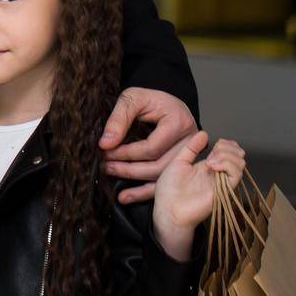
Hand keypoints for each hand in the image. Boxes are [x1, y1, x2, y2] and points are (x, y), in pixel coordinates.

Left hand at [100, 87, 197, 203]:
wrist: (165, 103)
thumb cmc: (149, 99)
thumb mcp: (132, 98)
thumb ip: (118, 119)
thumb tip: (105, 144)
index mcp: (179, 122)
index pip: (152, 147)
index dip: (127, 153)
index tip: (106, 152)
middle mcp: (190, 142)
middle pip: (159, 166)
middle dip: (130, 170)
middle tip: (106, 167)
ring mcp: (190, 156)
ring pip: (164, 178)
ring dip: (136, 184)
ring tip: (114, 183)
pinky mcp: (185, 165)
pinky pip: (167, 182)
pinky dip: (146, 192)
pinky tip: (128, 197)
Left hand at [151, 132, 246, 261]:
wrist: (169, 210)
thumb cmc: (170, 190)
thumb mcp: (178, 162)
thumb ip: (191, 148)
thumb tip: (204, 133)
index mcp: (208, 166)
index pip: (229, 151)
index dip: (226, 143)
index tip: (213, 143)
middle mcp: (218, 173)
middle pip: (238, 155)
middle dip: (228, 147)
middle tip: (213, 152)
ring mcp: (222, 182)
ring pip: (240, 163)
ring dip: (227, 155)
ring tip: (211, 161)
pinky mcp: (224, 191)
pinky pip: (236, 175)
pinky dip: (227, 165)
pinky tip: (213, 166)